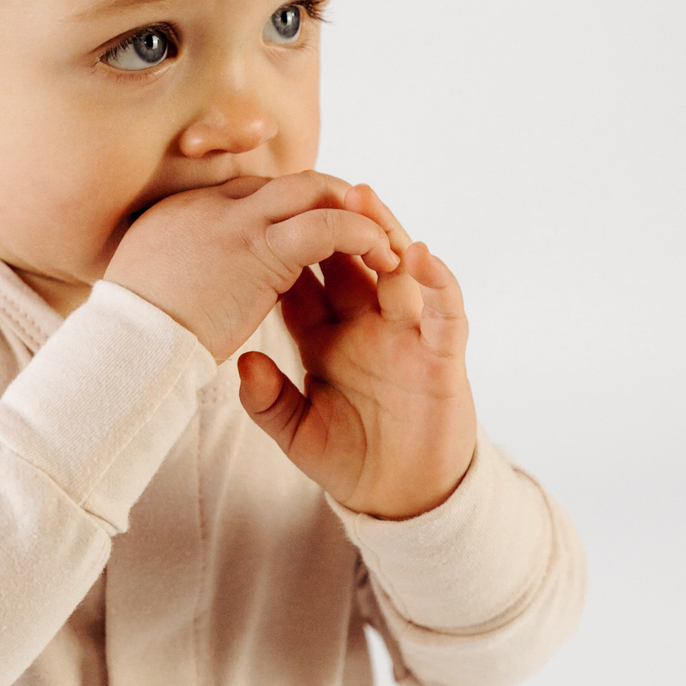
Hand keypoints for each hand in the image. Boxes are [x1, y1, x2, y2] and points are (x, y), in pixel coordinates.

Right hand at [104, 172, 398, 362]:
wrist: (125, 349)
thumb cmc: (131, 336)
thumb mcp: (145, 286)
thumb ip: (174, 270)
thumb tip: (188, 281)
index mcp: (184, 211)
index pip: (250, 193)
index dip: (287, 212)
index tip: (313, 236)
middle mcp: (211, 203)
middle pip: (286, 183)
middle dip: (330, 200)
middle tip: (361, 229)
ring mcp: (236, 220)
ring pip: (314, 191)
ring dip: (354, 211)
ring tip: (383, 241)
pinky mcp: (261, 249)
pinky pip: (327, 226)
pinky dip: (360, 234)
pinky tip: (381, 255)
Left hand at [236, 184, 476, 519]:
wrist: (401, 498)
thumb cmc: (349, 458)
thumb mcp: (297, 434)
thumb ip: (269, 402)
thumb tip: (240, 363)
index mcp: (325, 336)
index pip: (303, 280)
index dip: (286, 247)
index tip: (262, 216)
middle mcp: (365, 324)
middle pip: (350, 259)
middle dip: (335, 223)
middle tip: (314, 188)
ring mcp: (405, 335)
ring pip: (396, 270)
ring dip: (383, 233)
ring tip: (363, 200)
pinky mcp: (442, 354)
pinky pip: (444, 310)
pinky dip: (436, 281)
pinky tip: (419, 255)